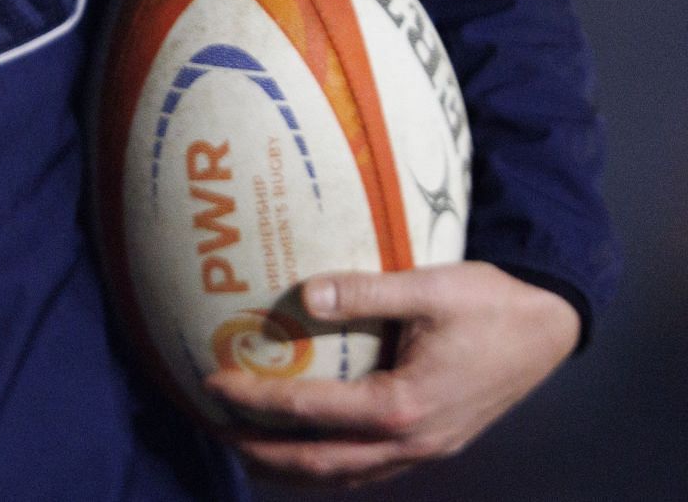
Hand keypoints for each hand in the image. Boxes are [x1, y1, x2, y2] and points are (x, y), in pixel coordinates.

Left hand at [203, 261, 580, 487]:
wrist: (549, 329)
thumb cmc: (490, 304)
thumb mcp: (428, 287)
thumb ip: (364, 291)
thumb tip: (303, 294)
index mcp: (403, 405)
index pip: (311, 410)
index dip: (256, 400)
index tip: (212, 382)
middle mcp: (412, 440)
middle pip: (320, 462)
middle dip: (262, 453)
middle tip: (213, 429)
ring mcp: (425, 449)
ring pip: (345, 474)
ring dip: (292, 468)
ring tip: (246, 450)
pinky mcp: (434, 444)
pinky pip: (371, 468)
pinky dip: (330, 466)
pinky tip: (308, 450)